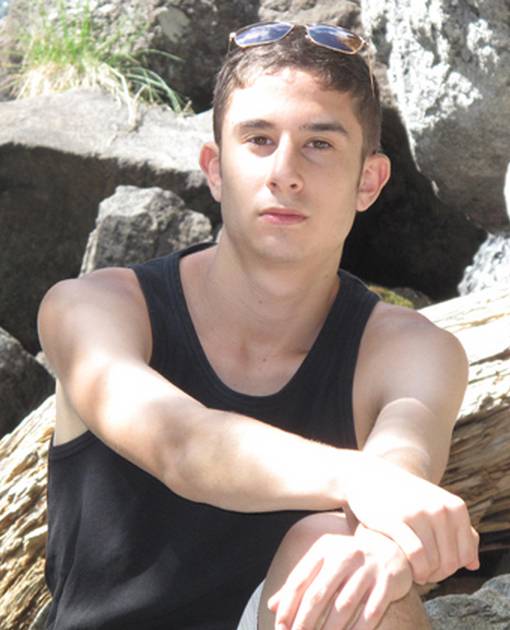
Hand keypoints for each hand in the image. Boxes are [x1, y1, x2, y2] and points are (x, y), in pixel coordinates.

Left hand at [267, 525, 412, 628]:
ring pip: (343, 606)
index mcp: (324, 548)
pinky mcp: (388, 581)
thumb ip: (300, 582)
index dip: (287, 607)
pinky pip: (371, 612)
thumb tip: (272, 606)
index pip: (299, 580)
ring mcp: (368, 567)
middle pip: (318, 594)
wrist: (391, 546)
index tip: (280, 628)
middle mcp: (345, 555)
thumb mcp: (323, 562)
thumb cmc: (349, 560)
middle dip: (304, 623)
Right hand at [345, 453, 479, 583]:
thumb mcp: (436, 506)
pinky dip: (417, 571)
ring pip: (433, 562)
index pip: (465, 554)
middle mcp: (440, 509)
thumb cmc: (406, 497)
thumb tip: (473, 565)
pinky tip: (412, 573)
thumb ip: (458, 533)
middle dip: (438, 575)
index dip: (454, 569)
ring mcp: (417, 514)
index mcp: (455, 507)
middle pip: (449, 561)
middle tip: (426, 574)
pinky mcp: (395, 520)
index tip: (439, 569)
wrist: (369, 476)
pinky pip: (416, 556)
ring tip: (418, 572)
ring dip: (426, 575)